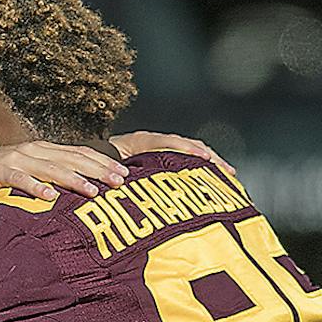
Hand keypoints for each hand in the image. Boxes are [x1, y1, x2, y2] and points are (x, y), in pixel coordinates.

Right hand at [0, 143, 126, 203]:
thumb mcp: (28, 174)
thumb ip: (50, 178)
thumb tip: (81, 191)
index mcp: (43, 150)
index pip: (79, 154)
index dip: (103, 163)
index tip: (125, 174)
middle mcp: (33, 150)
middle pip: (71, 159)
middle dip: (97, 170)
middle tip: (119, 182)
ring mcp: (15, 159)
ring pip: (50, 168)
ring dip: (73, 179)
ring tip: (92, 191)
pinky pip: (19, 179)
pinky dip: (35, 187)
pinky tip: (50, 197)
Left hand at [109, 130, 234, 175]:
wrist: (92, 159)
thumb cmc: (98, 165)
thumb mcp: (105, 168)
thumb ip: (116, 171)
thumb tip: (122, 181)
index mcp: (140, 141)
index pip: (169, 142)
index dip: (187, 150)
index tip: (204, 159)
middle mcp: (154, 141)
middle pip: (188, 144)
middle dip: (209, 157)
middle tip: (227, 172)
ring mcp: (161, 147)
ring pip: (192, 149)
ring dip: (211, 161)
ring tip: (228, 175)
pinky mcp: (164, 155)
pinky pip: (188, 157)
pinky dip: (203, 166)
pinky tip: (216, 178)